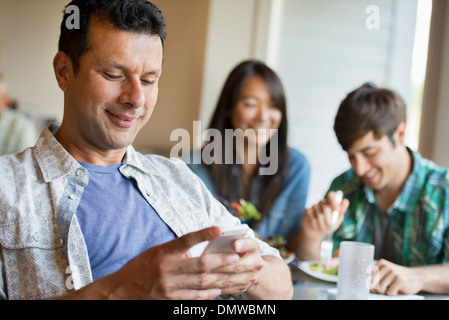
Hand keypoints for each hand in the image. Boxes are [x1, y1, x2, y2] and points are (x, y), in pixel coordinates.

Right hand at [103, 226, 243, 299]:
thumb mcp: (156, 251)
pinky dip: (208, 293)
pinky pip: (194, 297)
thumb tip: (200, 243)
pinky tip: (219, 289)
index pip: (186, 241)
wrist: (122, 290)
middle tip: (237, 257)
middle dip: (221, 261)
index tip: (218, 228)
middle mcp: (167, 269)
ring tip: (234, 272)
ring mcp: (169, 287)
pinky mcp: (170, 300)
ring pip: (200, 282)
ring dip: (220, 277)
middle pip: (199, 265)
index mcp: (163, 253)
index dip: (203, 234)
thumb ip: (177, 249)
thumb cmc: (141, 266)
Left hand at [207, 237, 264, 295]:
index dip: (242, 245)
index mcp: (253, 247)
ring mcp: (250, 278)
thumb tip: (212, 237)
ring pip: (230, 280)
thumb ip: (227, 239)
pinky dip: (214, 287)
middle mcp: (256, 263)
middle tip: (205, 264)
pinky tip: (203, 284)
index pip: (250, 245)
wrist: (249, 266)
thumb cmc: (237, 249)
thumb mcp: (236, 240)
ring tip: (200, 275)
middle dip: (220, 265)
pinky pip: (227, 289)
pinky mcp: (242, 288)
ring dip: (214, 278)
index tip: (234, 245)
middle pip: (238, 266)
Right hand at [301, 191, 348, 238]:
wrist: (316, 232)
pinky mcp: (307, 211)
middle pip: (326, 207)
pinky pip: (312, 218)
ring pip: (319, 215)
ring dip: (322, 224)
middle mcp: (321, 203)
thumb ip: (341, 210)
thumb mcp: (337, 219)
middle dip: (328, 219)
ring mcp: (313, 206)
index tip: (337, 209)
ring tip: (323, 228)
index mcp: (330, 203)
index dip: (334, 201)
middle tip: (330, 225)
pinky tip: (316, 226)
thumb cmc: (328, 225)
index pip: (331, 195)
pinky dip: (316, 225)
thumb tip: (346, 201)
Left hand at [370, 259, 422, 295]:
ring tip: (392, 288)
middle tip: (384, 288)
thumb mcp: (386, 274)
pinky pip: (389, 292)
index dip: (370, 283)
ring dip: (385, 292)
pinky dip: (392, 294)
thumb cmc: (397, 277)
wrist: (416, 277)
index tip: (373, 285)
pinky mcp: (400, 281)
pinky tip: (397, 290)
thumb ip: (376, 277)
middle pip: (373, 283)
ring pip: (380, 288)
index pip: (369, 275)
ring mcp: (394, 273)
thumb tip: (368, 287)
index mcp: (381, 263)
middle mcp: (387, 266)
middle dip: (377, 289)